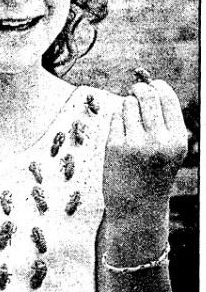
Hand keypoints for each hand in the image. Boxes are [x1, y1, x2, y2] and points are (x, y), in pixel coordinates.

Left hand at [103, 79, 186, 239]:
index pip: (167, 96)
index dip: (157, 86)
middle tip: (135, 92)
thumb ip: (163, 120)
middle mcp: (159, 140)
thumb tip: (147, 83)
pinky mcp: (114, 147)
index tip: (152, 86)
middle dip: (138, 89)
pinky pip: (115, 118)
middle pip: (145, 94)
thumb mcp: (169, 149)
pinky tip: (120, 136)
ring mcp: (135, 144)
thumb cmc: (153, 173)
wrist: (138, 208)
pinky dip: (117, 121)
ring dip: (127, 107)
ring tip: (130, 126)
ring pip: (127, 104)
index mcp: (178, 139)